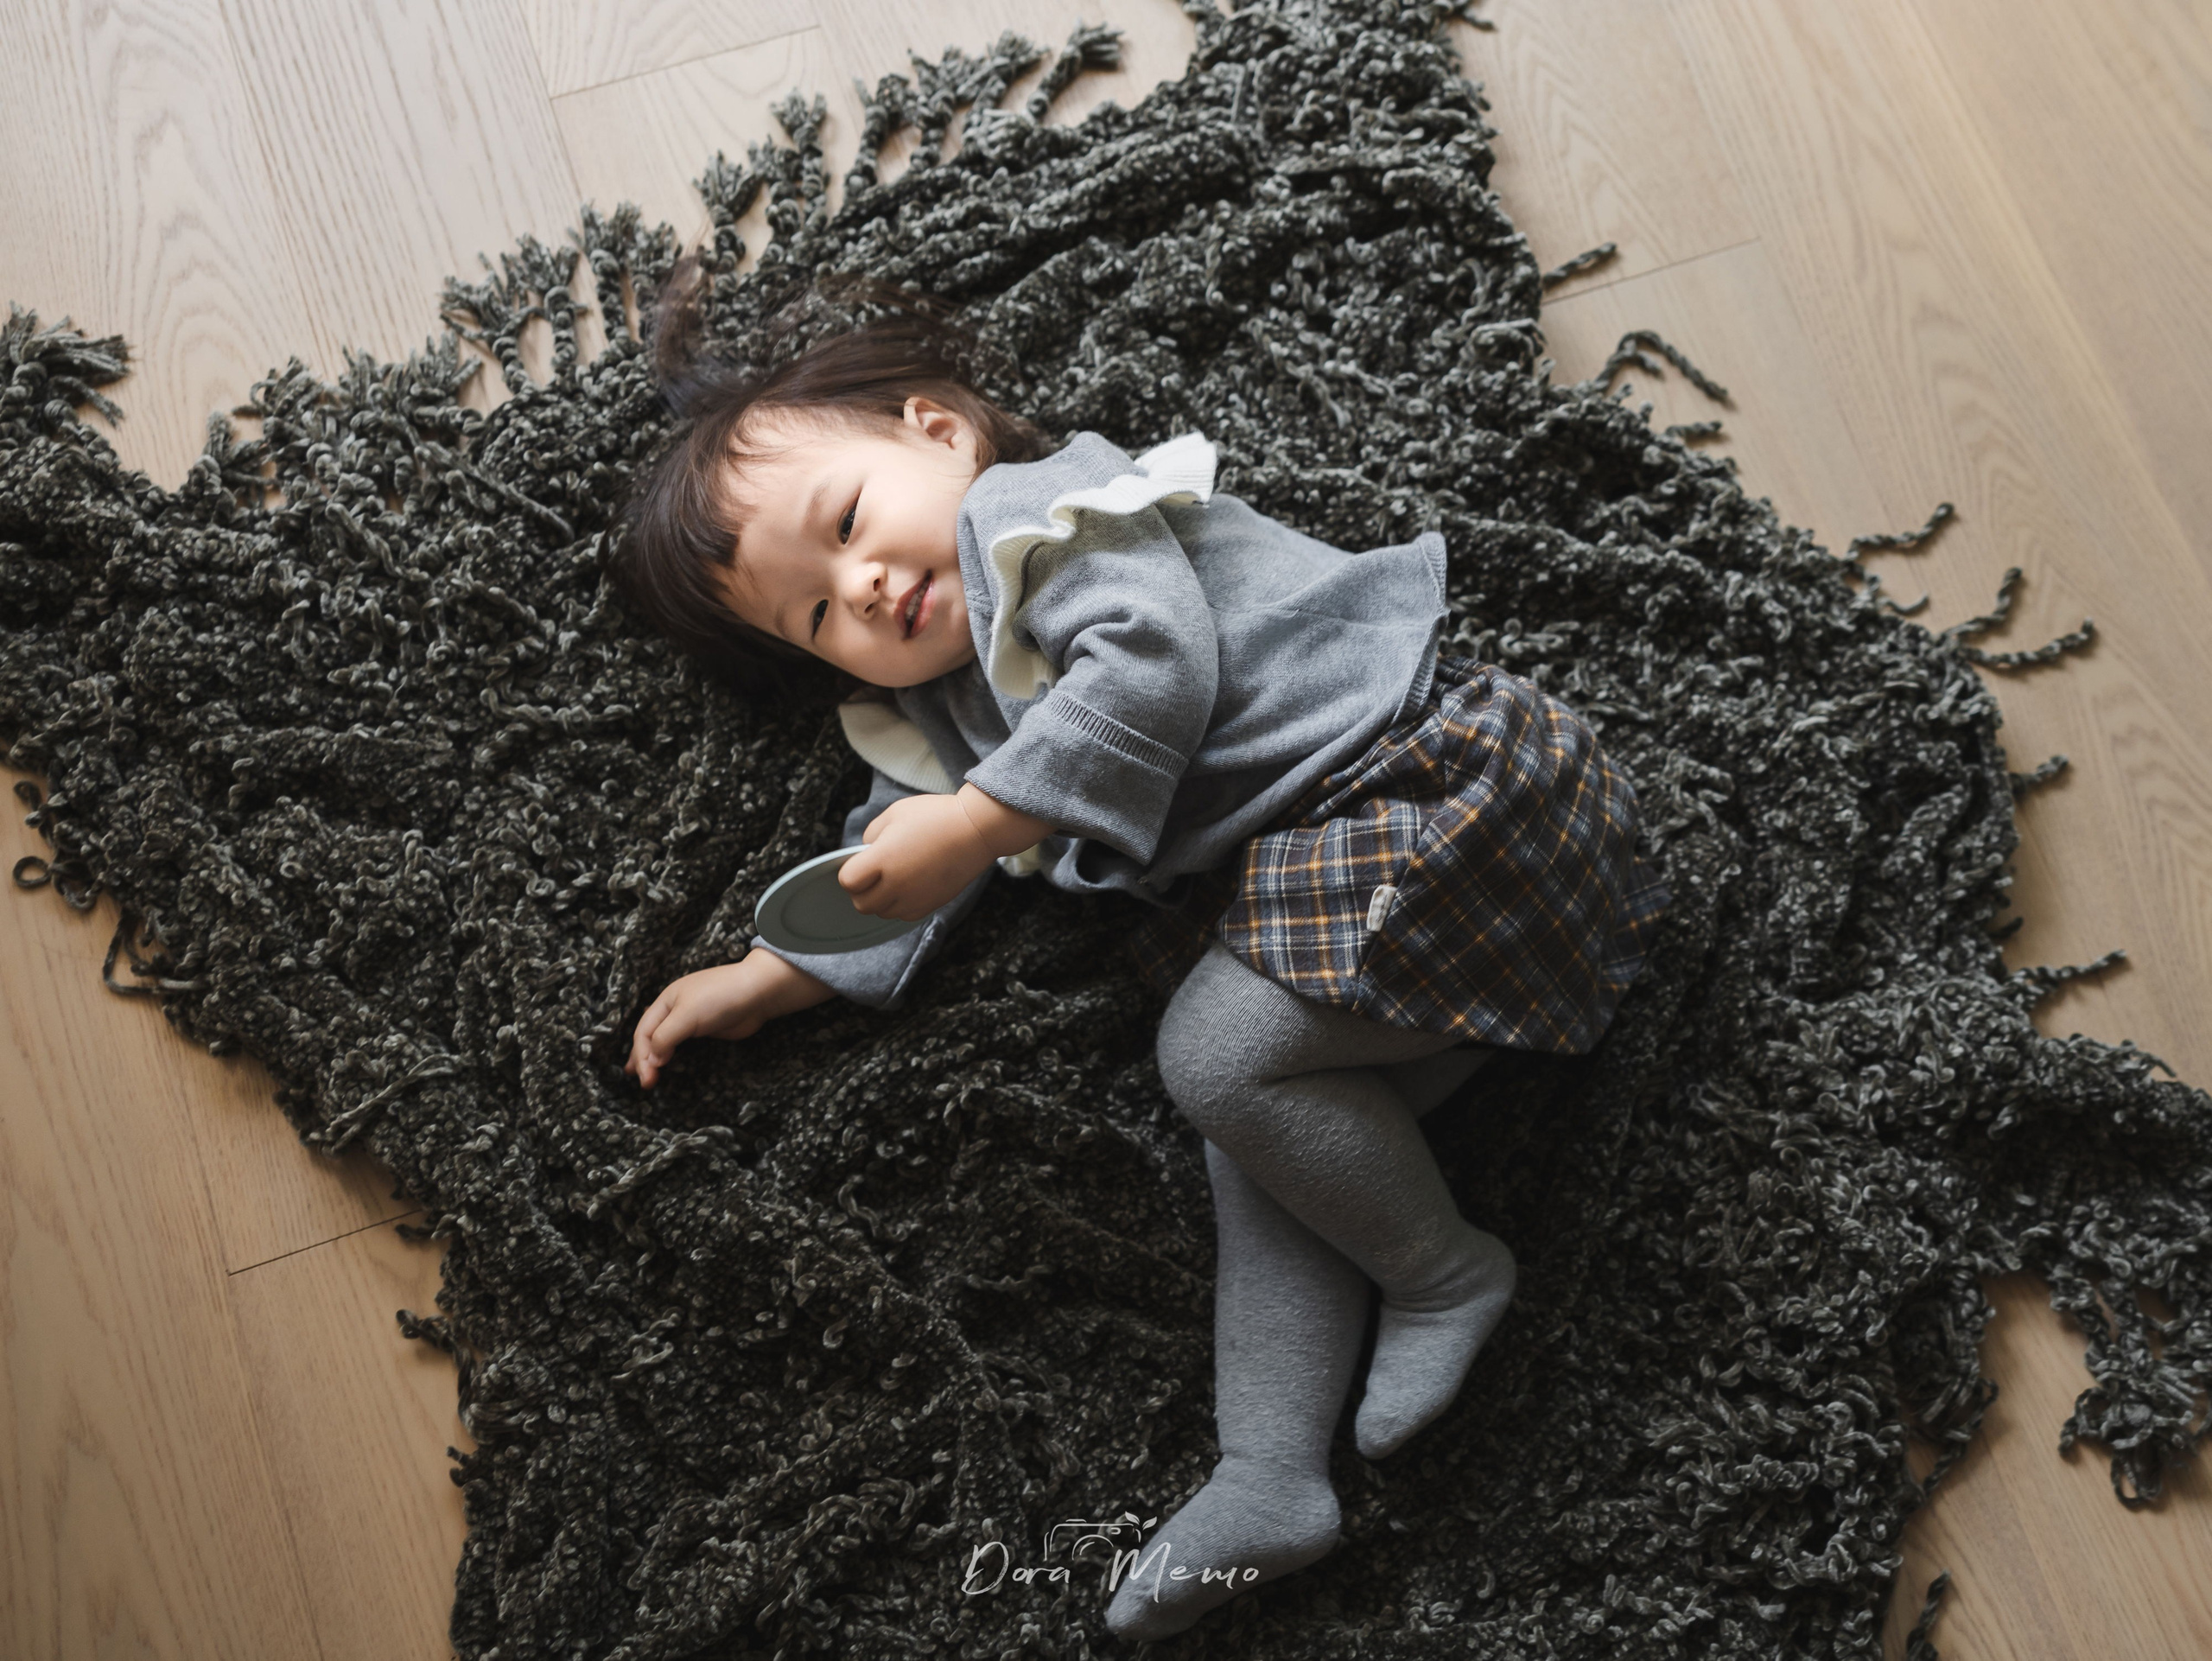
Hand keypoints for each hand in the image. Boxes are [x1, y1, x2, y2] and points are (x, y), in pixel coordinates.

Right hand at [625, 951, 833, 1088]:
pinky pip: (682, 1044)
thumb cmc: (720, 997)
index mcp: (665, 1001)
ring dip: (653, 1058)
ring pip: (664, 1041)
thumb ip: (666, 1036)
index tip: (647, 1077)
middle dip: (643, 1059)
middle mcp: (674, 1010)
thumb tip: (652, 1060)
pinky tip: (667, 1062)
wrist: (758, 992)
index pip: (644, 1031)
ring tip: (644, 1076)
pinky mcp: (705, 1029)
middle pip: (650, 1037)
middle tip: (644, 1083)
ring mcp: (690, 1020)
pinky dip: (671, 1055)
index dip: (641, 1055)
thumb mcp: (687, 1015)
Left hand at [840, 791, 999, 920]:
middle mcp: (897, 884)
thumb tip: (865, 854)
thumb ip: (871, 835)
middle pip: (862, 904)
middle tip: (871, 874)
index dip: (850, 871)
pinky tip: (908, 886)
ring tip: (892, 878)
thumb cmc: (935, 816)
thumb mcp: (895, 813)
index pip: (848, 881)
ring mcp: (915, 898)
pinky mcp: (931, 904)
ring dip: (881, 900)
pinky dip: (900, 905)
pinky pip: (904, 915)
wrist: (977, 830)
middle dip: (861, 890)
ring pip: (882, 913)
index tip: (860, 862)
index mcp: (883, 859)